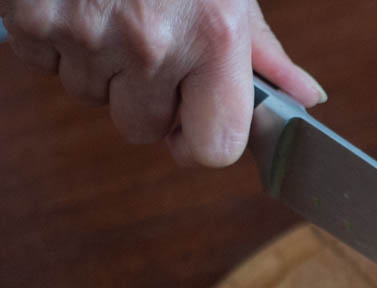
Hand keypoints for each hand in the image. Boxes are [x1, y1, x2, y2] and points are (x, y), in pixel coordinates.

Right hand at [0, 0, 323, 165]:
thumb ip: (263, 50)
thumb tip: (307, 96)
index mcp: (214, 38)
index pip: (213, 148)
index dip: (199, 143)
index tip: (191, 125)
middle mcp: (153, 44)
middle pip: (142, 128)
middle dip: (144, 99)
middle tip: (146, 43)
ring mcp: (87, 34)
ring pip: (89, 96)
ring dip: (98, 65)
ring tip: (110, 9)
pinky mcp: (33, 19)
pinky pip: (43, 63)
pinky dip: (54, 37)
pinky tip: (75, 0)